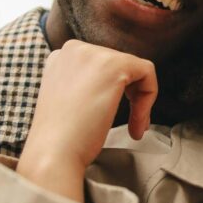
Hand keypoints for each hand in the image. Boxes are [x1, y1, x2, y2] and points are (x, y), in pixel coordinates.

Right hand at [17, 40, 157, 200]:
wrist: (54, 153)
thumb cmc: (61, 139)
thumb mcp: (69, 100)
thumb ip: (85, 85)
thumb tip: (111, 87)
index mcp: (61, 57)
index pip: (101, 65)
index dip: (113, 92)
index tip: (112, 118)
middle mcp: (75, 49)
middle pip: (119, 65)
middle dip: (130, 97)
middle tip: (131, 126)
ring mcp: (94, 54)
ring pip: (135, 69)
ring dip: (140, 101)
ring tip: (134, 127)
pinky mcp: (115, 65)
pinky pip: (147, 72)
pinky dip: (149, 97)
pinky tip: (137, 123)